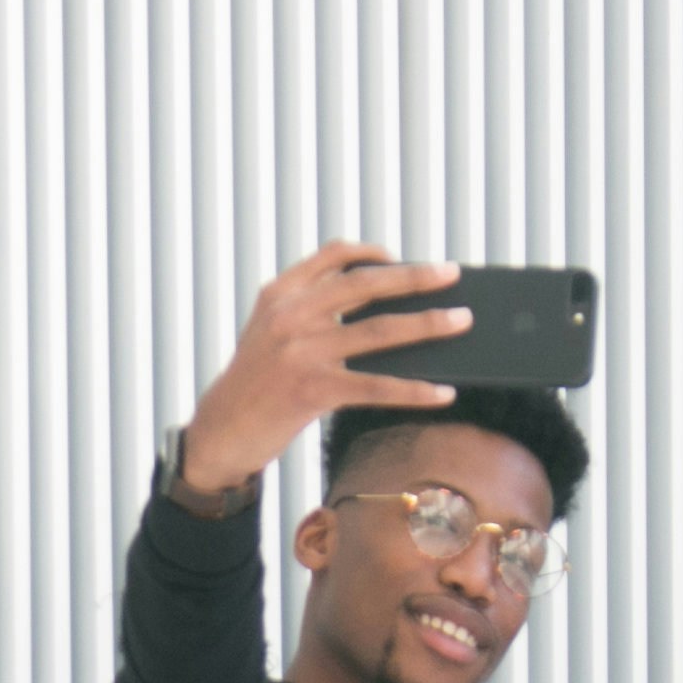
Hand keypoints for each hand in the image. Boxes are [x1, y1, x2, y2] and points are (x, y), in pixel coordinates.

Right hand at [171, 242, 469, 494]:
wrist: (221, 430)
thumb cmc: (256, 383)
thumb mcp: (269, 333)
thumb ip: (310, 311)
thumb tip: (385, 310)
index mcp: (280, 293)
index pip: (334, 257)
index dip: (372, 252)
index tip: (399, 257)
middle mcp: (290, 315)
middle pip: (366, 285)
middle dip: (415, 277)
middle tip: (452, 274)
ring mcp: (301, 352)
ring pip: (379, 332)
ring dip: (428, 325)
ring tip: (461, 321)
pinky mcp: (312, 391)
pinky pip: (376, 386)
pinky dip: (415, 390)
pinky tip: (442, 392)